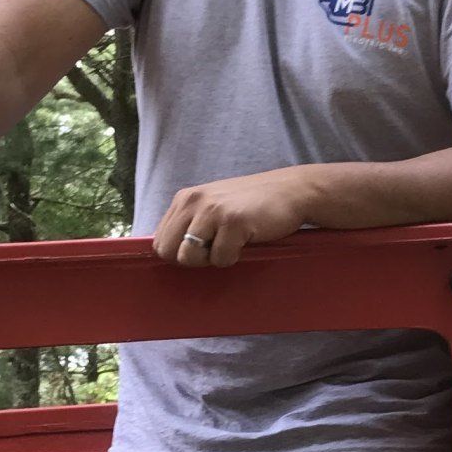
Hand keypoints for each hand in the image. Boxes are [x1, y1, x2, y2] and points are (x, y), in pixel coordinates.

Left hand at [153, 170, 314, 268]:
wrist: (292, 191)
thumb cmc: (253, 205)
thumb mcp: (214, 207)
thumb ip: (191, 224)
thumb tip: (171, 255)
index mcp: (185, 198)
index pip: (160, 241)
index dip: (178, 254)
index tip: (202, 249)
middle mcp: (193, 201)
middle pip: (168, 251)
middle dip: (191, 260)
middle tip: (216, 249)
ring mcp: (212, 210)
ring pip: (189, 257)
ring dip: (211, 259)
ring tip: (231, 243)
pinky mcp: (233, 221)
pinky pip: (220, 259)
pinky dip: (234, 257)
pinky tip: (247, 239)